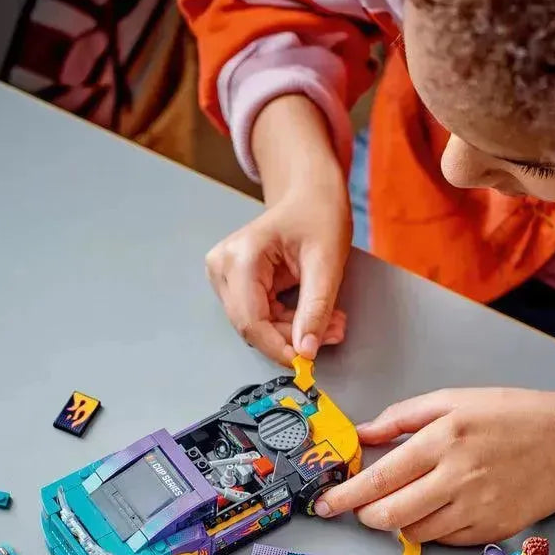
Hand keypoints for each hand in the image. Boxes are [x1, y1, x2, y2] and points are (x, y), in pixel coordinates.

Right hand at [205, 183, 350, 363]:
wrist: (309, 193)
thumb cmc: (317, 213)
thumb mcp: (326, 262)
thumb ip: (316, 309)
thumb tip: (306, 349)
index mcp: (241, 257)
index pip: (251, 321)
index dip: (278, 347)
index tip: (305, 361)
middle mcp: (223, 266)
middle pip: (252, 325)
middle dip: (291, 337)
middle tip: (331, 332)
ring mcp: (224, 274)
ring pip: (255, 324)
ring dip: (291, 330)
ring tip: (328, 320)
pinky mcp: (233, 281)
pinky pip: (258, 315)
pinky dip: (285, 321)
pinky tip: (309, 313)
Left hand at [315, 388, 554, 544]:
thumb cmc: (510, 415)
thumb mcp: (451, 400)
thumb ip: (400, 418)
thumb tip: (362, 434)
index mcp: (441, 441)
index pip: (380, 478)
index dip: (346, 495)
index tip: (325, 504)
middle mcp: (456, 479)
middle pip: (391, 514)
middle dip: (365, 515)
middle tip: (357, 507)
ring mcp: (476, 509)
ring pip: (415, 532)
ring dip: (395, 522)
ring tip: (398, 502)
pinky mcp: (491, 530)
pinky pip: (445, 541)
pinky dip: (428, 529)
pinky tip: (431, 509)